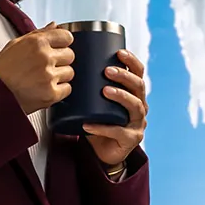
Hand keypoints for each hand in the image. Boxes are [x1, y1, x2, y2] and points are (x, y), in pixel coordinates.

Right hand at [0, 25, 74, 114]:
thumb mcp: (15, 45)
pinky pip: (67, 89)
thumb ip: (38, 34)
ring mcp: (49, 76)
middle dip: (60, 60)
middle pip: (70, 55)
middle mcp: (44, 57)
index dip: (62, 43)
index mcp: (37, 42)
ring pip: (70, 72)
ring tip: (42, 79)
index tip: (58, 48)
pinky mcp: (51, 93)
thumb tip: (55, 26)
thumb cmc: (1, 71)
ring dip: (60, 76)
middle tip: (45, 67)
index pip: (66, 37)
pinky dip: (59, 90)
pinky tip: (44, 88)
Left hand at [83, 50, 147, 165]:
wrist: (101, 152)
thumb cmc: (98, 122)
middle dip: (124, 76)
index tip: (119, 52)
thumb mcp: (95, 102)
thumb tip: (64, 66)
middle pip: (139, 87)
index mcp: (134, 94)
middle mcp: (140, 106)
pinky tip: (88, 125)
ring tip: (104, 91)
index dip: (132, 62)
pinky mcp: (131, 139)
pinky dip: (102, 128)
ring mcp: (138, 123)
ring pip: (134, 106)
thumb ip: (87, 87)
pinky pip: (118, 132)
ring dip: (120, 96)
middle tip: (107, 71)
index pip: (139, 73)